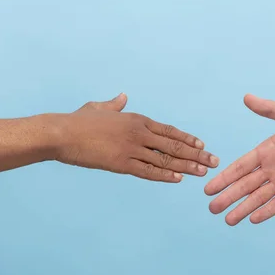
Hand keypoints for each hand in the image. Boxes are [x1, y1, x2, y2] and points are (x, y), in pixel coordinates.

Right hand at [55, 93, 218, 181]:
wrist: (60, 133)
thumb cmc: (78, 121)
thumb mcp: (99, 107)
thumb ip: (114, 104)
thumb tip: (123, 96)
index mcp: (136, 119)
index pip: (169, 130)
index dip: (188, 138)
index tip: (203, 145)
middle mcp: (138, 132)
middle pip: (174, 145)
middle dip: (196, 154)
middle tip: (214, 161)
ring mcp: (131, 148)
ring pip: (165, 159)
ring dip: (187, 166)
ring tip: (204, 172)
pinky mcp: (121, 163)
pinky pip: (148, 171)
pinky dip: (165, 175)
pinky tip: (179, 179)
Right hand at [205, 94, 274, 224]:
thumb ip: (271, 110)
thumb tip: (247, 97)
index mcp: (267, 150)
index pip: (240, 166)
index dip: (224, 177)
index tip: (208, 188)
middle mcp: (273, 167)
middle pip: (245, 185)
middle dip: (228, 197)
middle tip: (211, 209)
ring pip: (259, 197)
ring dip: (243, 208)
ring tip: (228, 221)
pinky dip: (267, 211)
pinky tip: (253, 219)